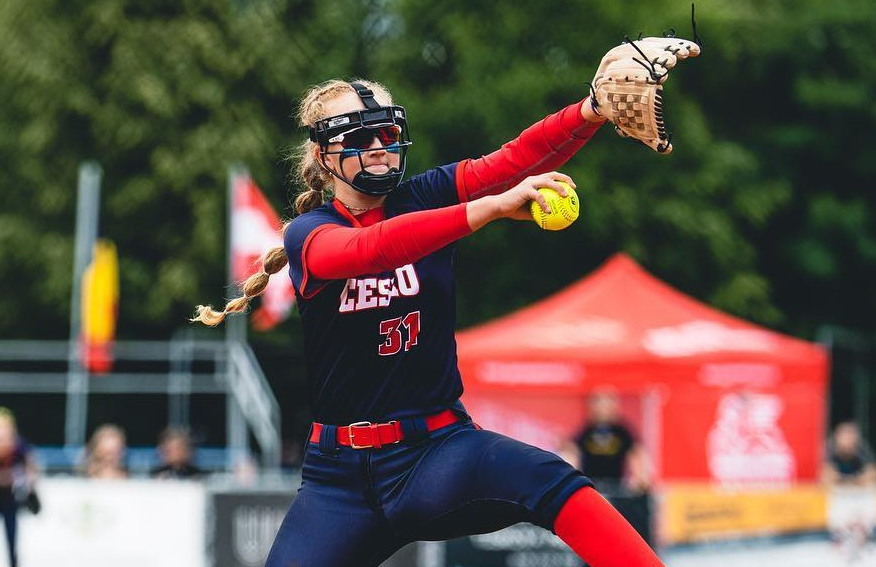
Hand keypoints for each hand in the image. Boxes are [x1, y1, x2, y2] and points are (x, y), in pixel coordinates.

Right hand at [465, 172, 575, 230]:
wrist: (499, 207)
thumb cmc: (514, 210)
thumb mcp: (530, 212)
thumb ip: (542, 212)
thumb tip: (554, 220)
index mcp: (534, 182)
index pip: (551, 177)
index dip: (563, 180)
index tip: (572, 187)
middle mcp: (533, 180)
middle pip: (552, 175)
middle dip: (564, 179)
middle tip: (573, 188)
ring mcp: (529, 183)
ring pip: (547, 182)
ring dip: (558, 188)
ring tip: (566, 196)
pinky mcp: (525, 190)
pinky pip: (538, 196)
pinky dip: (545, 203)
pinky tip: (549, 211)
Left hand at [590, 36, 700, 152]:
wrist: (601, 97)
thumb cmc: (620, 114)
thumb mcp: (633, 126)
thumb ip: (650, 138)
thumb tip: (669, 150)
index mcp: (610, 83)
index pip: (627, 74)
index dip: (644, 74)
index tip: (663, 78)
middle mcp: (613, 63)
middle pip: (637, 55)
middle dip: (656, 58)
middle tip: (673, 61)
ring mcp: (623, 51)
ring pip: (647, 46)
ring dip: (668, 49)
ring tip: (686, 54)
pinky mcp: (635, 45)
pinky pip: (655, 42)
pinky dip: (674, 45)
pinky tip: (691, 51)